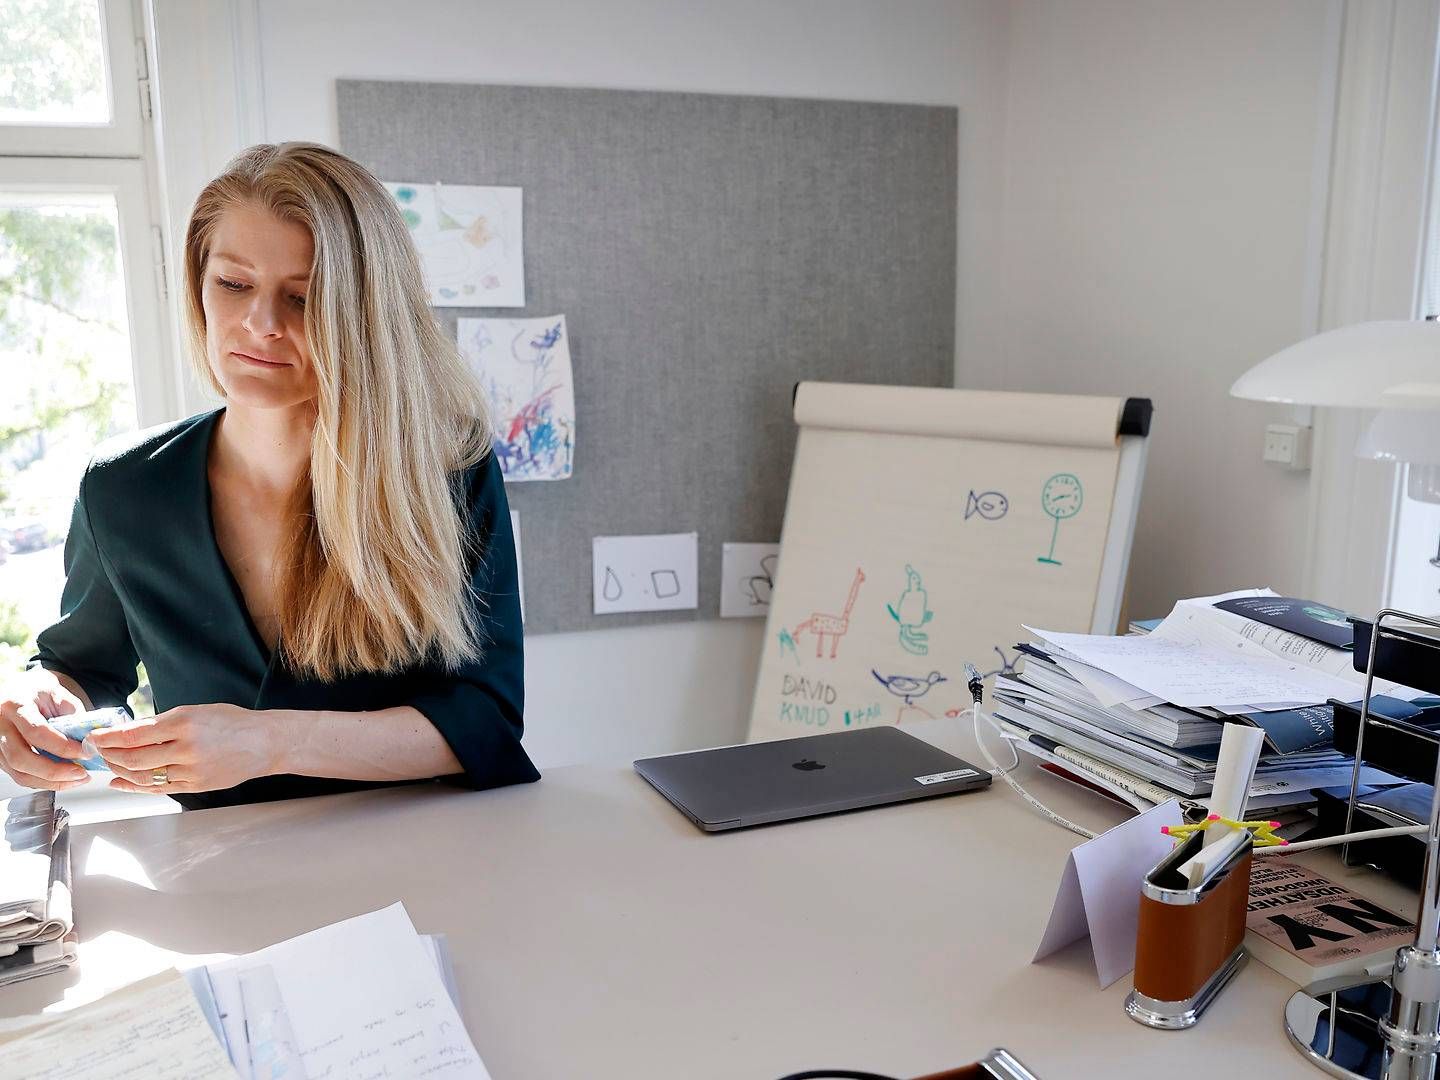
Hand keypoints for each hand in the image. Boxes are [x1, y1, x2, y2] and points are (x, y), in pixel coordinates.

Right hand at [0, 670, 90, 790]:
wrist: (16, 689)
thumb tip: (89, 740)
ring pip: (18, 772)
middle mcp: (0, 725)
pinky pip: (18, 775)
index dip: (62, 747)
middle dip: (54, 771)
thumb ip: (72, 714)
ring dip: (50, 781)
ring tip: (76, 779)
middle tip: (81, 773)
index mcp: (15, 704)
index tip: (85, 752)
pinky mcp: (0, 756)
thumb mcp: (57, 693)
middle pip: (22, 758)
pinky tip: (62, 780)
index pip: (36, 732)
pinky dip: (42, 782)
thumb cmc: (36, 690)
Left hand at [88, 703, 276, 794]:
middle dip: (109, 755)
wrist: (265, 743)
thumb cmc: (233, 723)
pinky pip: (158, 788)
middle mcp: (186, 748)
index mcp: (185, 723)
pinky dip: (135, 787)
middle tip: (97, 751)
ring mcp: (191, 770)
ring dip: (120, 771)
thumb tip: (130, 731)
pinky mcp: (195, 786)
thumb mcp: (197, 711)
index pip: (134, 734)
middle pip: (134, 758)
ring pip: (143, 776)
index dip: (109, 738)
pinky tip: (122, 782)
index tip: (95, 737)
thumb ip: (163, 722)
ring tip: (109, 764)